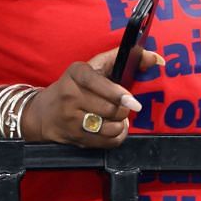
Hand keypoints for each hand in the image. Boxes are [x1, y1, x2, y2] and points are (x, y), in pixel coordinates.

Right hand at [22, 47, 159, 146]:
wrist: (44, 113)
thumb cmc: (76, 86)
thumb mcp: (94, 67)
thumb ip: (123, 59)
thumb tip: (156, 58)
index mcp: (77, 73)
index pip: (98, 82)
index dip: (117, 94)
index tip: (132, 101)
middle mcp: (70, 95)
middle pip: (110, 108)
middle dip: (124, 109)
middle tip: (123, 106)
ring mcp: (70, 118)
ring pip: (110, 127)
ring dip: (120, 124)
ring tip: (116, 117)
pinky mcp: (74, 137)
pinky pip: (107, 142)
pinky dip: (116, 136)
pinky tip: (111, 128)